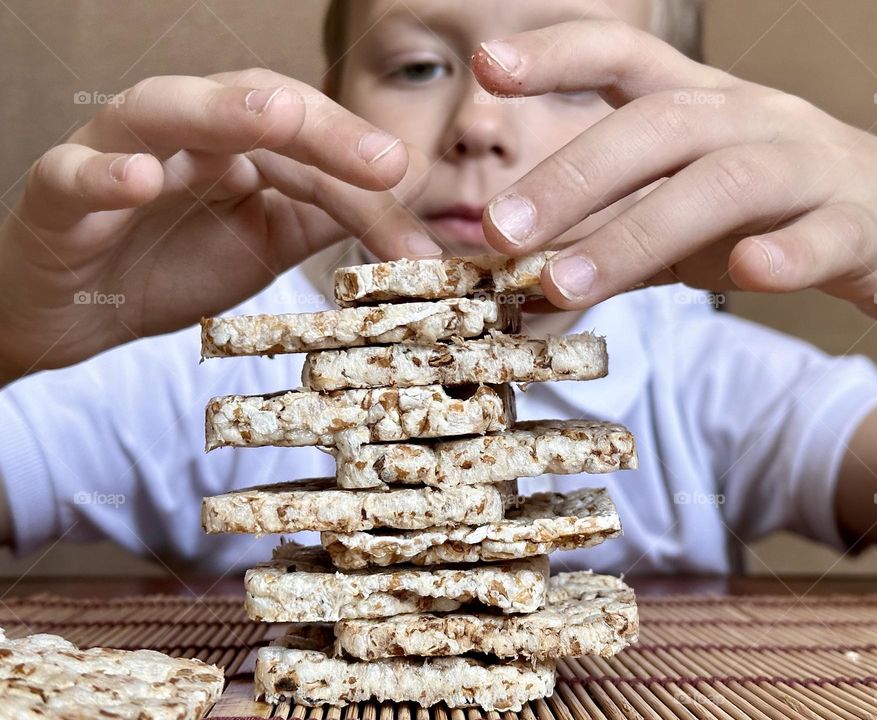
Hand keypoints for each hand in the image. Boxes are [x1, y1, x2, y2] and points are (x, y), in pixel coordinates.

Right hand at [0, 68, 437, 380]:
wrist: (79, 312)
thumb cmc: (174, 262)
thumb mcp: (268, 241)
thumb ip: (326, 214)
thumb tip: (410, 201)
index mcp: (239, 144)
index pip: (312, 145)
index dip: (367, 186)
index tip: (421, 234)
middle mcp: (185, 134)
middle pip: (254, 106)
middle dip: (323, 130)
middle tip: (385, 162)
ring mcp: (117, 153)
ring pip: (163, 109)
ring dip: (219, 110)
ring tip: (275, 117)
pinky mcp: (58, 194)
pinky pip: (73, 172)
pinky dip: (104, 173)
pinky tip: (139, 179)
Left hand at [473, 22, 876, 330]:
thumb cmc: (780, 216)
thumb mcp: (686, 220)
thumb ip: (614, 239)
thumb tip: (525, 277)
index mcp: (703, 108)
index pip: (624, 59)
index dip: (558, 54)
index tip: (488, 66)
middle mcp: (752, 120)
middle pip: (658, 125)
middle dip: (572, 175)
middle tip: (498, 229)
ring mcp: (811, 167)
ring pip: (725, 182)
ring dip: (637, 233)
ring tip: (565, 283)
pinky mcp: (863, 225)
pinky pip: (828, 233)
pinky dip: (789, 253)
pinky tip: (748, 273)